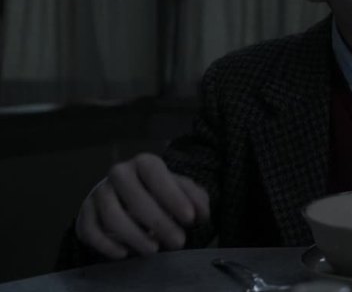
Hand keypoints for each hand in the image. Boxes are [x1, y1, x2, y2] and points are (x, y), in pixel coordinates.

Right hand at [76, 153, 209, 258]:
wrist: (124, 197)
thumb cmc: (158, 193)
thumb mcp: (180, 190)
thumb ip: (195, 198)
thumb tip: (201, 213)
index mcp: (144, 163)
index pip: (157, 175)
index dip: (173, 196)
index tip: (190, 218)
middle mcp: (119, 173)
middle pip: (135, 198)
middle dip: (159, 223)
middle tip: (178, 242)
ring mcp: (99, 193)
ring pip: (112, 215)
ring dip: (134, 236)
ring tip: (154, 249)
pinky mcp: (85, 213)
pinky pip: (90, 230)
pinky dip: (106, 244)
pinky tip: (124, 253)